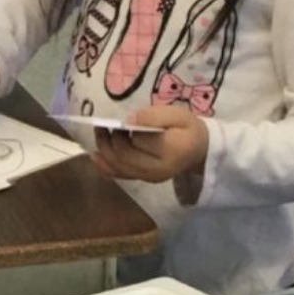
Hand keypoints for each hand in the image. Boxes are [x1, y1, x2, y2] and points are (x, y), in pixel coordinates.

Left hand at [92, 106, 208, 183]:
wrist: (198, 150)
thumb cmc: (188, 129)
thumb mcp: (178, 114)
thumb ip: (155, 115)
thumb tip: (129, 119)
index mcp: (170, 150)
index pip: (138, 140)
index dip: (124, 129)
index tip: (117, 118)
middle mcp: (157, 169)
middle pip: (125, 156)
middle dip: (110, 140)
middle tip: (104, 124)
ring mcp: (149, 178)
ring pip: (119, 167)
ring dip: (104, 150)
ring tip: (99, 133)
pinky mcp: (142, 180)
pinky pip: (120, 175)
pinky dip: (105, 166)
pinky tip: (95, 155)